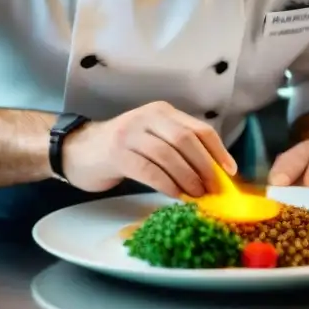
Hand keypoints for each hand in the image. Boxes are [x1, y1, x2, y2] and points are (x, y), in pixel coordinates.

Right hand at [60, 101, 236, 197]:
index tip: (230, 173)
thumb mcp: (152, 139)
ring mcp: (130, 133)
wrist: (79, 151)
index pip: (199, 129)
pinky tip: (176, 196)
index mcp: (162, 112)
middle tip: (214, 190)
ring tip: (197, 197)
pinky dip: (167, 185)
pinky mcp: (116, 153)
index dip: (218, 151)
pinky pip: (149, 170)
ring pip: (169, 155)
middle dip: (205, 168)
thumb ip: (179, 150)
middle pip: (186, 141)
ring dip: (187, 179)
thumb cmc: (123, 150)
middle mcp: (148, 117)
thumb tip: (214, 175)